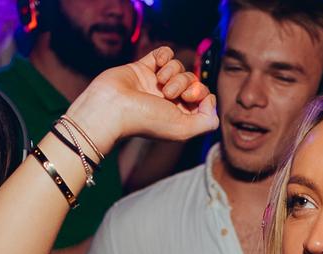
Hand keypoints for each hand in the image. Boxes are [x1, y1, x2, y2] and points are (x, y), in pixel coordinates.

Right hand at [66, 46, 217, 158]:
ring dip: (173, 71)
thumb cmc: (145, 120)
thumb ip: (208, 121)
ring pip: (179, 67)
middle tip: (171, 93)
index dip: (202, 94)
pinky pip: (163, 53)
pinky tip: (158, 64)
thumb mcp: (184, 130)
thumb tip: (210, 100)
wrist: (111, 107)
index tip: (190, 98)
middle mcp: (169, 101)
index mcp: (180, 116)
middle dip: (186, 83)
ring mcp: (156, 83)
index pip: (204, 98)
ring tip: (159, 82)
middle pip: (193, 81)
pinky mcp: (143, 68)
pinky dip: (164, 55)